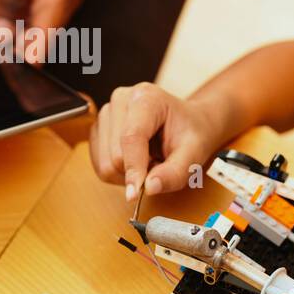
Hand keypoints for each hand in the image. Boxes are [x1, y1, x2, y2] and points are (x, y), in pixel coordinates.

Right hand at [90, 82, 226, 200]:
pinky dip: (118, 172)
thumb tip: (149, 188)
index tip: (135, 195)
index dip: (133, 168)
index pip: (131, 138)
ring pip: (105, 163)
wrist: (188, 122)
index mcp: (146, 98)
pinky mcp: (98, 129)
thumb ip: (174, 173)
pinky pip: (100, 165)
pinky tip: (136, 160)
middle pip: (115, 155)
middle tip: (159, 164)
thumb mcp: (194, 154)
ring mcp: (106, 113)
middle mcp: (120, 100)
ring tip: (149, 159)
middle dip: (138, 171)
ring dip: (128, 173)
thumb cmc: (192, 134)